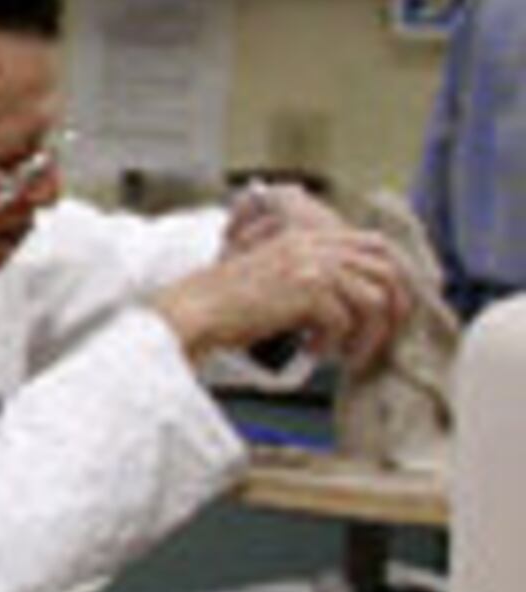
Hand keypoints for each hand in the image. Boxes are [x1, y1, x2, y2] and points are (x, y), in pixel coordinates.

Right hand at [157, 220, 409, 367]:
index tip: (391, 311)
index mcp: (308, 236)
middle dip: (396, 308)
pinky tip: (311, 352)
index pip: (376, 246)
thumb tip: (357, 302)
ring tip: (349, 355)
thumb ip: (313, 274)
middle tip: (383, 339)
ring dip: (368, 334)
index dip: (394, 279)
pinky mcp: (306, 289)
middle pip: (386, 269)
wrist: (195, 310)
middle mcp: (314, 244)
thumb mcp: (276, 275)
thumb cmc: (227, 304)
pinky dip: (333, 344)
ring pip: (374, 298)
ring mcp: (311, 263)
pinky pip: (343, 321)